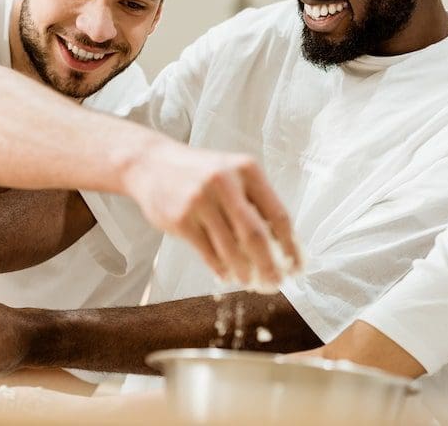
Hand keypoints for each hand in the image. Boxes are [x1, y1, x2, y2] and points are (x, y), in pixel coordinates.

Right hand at [125, 140, 300, 284]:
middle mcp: (225, 183)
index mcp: (247, 170)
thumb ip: (256, 202)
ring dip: (244, 271)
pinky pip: (208, 253)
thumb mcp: (233, 175)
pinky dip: (221, 269)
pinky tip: (227, 275)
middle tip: (275, 282)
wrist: (152, 164)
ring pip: (231, 249)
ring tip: (250, 281)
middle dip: (269, 266)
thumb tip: (282, 245)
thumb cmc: (201, 173)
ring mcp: (200, 201)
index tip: (296, 266)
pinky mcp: (181, 219)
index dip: (291, 246)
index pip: (279, 215)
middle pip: (257, 236)